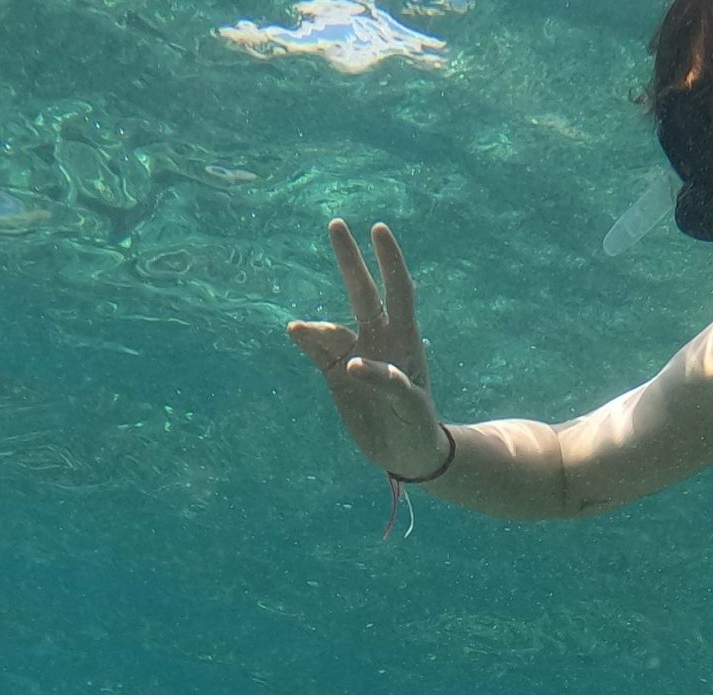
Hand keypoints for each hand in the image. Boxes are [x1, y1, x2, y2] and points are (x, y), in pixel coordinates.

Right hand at [288, 220, 448, 478]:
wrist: (405, 453)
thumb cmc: (417, 427)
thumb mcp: (408, 407)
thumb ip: (385, 381)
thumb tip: (350, 362)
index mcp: (405, 341)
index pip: (398, 291)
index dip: (389, 261)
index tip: (378, 230)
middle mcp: (380, 340)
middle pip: (363, 293)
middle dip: (350, 260)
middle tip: (337, 224)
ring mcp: (355, 355)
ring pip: (333, 328)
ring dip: (318, 325)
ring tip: (302, 332)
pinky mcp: (336, 375)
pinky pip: (318, 351)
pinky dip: (307, 340)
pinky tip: (296, 332)